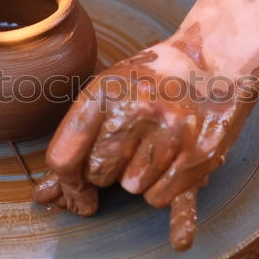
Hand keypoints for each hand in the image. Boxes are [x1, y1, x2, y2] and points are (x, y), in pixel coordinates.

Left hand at [34, 39, 258, 249]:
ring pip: (132, 189)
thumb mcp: (108, 92)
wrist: (215, 60)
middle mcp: (135, 110)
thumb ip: (75, 143)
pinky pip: (161, 197)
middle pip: (98, 175)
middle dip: (108, 172)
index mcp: (104, 91)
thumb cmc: (151, 80)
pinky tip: (172, 163)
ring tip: (156, 145)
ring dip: (140, 178)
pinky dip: (164, 189)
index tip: (74, 191)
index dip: (66, 183)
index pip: (64, 157)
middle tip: (130, 145)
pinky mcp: (198, 154)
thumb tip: (44, 198)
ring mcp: (169, 132)